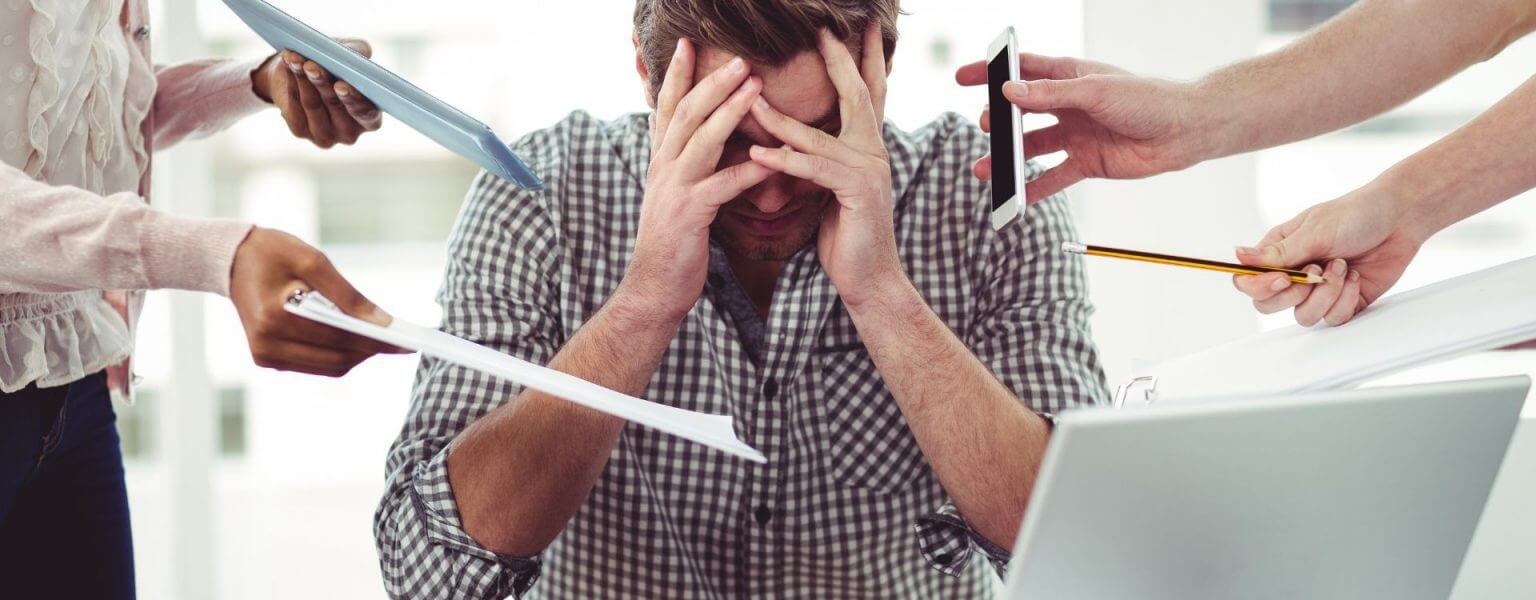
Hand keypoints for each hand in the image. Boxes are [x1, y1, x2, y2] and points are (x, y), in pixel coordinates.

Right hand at [229, 227, 406, 375]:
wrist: (232, 260)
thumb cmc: (274, 253)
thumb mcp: (313, 261)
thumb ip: (348, 294)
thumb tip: (384, 322)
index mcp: (274, 318)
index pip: (338, 337)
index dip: (376, 340)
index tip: (407, 341)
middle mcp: (266, 345)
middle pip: (337, 359)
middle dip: (371, 350)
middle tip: (402, 341)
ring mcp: (266, 357)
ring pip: (330, 367)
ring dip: (359, 354)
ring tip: (383, 339)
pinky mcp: (268, 360)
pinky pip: (316, 365)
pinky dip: (340, 354)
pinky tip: (356, 339)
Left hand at [251, 40, 382, 147]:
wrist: (303, 75)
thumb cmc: (335, 66)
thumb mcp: (350, 55)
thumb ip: (360, 52)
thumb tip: (359, 53)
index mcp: (370, 118)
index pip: (366, 114)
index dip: (354, 100)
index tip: (341, 85)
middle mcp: (350, 132)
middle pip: (335, 105)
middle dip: (322, 83)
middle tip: (311, 66)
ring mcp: (324, 135)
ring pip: (312, 103)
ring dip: (303, 78)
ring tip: (296, 58)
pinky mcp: (300, 130)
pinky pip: (295, 103)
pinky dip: (291, 79)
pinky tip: (289, 64)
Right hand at [622, 39, 773, 317]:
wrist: (653, 287)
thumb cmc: (674, 243)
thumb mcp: (676, 195)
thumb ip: (689, 166)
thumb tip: (706, 141)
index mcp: (661, 161)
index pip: (668, 108)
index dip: (678, 75)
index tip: (689, 44)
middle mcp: (663, 168)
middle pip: (686, 114)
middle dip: (712, 82)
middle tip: (740, 57)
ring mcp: (673, 190)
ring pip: (701, 141)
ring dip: (729, 111)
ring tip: (755, 87)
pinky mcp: (689, 215)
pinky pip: (722, 186)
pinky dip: (749, 170)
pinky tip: (773, 160)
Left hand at [747, 25, 901, 310]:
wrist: (868, 280)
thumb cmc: (846, 236)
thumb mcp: (830, 189)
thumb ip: (820, 160)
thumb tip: (794, 139)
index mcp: (868, 148)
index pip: (867, 94)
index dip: (861, 60)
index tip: (855, 28)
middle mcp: (874, 152)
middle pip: (857, 96)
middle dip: (840, 60)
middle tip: (823, 31)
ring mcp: (870, 171)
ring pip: (819, 135)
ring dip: (780, 118)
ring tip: (750, 98)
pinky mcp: (857, 193)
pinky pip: (814, 169)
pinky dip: (784, 159)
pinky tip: (757, 152)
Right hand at [955, 54, 1211, 201]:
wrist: (1183, 132)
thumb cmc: (1147, 99)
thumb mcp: (1095, 91)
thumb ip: (1050, 94)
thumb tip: (1009, 93)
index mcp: (1069, 77)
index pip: (1022, 72)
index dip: (991, 74)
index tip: (962, 78)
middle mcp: (1068, 105)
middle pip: (1021, 113)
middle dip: (998, 121)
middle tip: (985, 127)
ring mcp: (1075, 135)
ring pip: (1031, 148)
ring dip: (1008, 159)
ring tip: (985, 170)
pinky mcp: (1086, 163)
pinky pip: (1053, 178)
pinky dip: (1033, 189)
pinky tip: (1014, 198)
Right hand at [1231, 183, 1425, 326]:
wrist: (1400, 219)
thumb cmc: (1356, 214)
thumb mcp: (1315, 230)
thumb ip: (1278, 252)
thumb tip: (1238, 256)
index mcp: (1278, 252)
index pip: (1248, 281)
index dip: (1260, 287)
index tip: (1284, 278)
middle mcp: (1294, 274)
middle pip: (1268, 305)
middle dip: (1296, 294)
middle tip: (1316, 272)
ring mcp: (1317, 291)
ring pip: (1303, 316)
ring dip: (1326, 294)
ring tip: (1342, 267)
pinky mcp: (1342, 302)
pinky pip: (1333, 319)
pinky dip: (1346, 299)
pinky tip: (1354, 276)